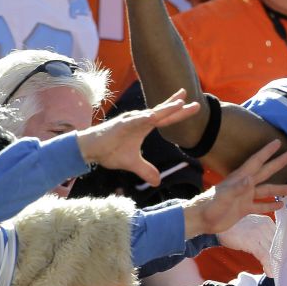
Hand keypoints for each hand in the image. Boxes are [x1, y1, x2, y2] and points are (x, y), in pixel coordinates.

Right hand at [75, 90, 198, 185]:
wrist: (88, 149)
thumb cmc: (109, 151)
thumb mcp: (132, 163)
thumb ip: (146, 170)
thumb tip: (157, 182)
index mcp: (144, 126)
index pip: (165, 118)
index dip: (179, 112)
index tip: (194, 105)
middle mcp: (139, 120)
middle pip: (163, 112)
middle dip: (179, 107)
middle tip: (197, 103)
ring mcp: (130, 121)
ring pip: (151, 114)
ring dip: (165, 109)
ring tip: (180, 103)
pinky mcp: (120, 126)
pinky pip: (134, 122)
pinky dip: (143, 118)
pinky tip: (152, 116)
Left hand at [181, 139, 286, 234]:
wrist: (201, 220)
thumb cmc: (209, 206)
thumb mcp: (223, 196)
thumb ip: (237, 188)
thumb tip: (251, 179)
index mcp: (240, 178)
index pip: (256, 161)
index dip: (266, 152)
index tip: (277, 142)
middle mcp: (245, 185)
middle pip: (266, 172)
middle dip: (279, 163)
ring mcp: (245, 197)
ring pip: (267, 191)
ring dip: (281, 189)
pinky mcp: (244, 209)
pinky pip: (260, 206)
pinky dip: (270, 205)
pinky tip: (281, 205)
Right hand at [218, 214, 277, 275]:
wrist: (218, 225)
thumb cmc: (234, 227)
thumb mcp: (252, 226)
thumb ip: (263, 233)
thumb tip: (272, 248)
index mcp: (267, 221)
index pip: (280, 237)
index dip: (283, 249)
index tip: (285, 259)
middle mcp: (265, 226)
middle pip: (278, 244)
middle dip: (281, 257)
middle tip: (283, 268)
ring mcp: (258, 233)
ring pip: (273, 251)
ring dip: (276, 264)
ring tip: (278, 273)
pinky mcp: (251, 242)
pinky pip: (264, 256)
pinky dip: (269, 266)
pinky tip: (270, 273)